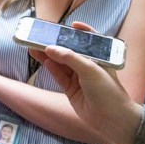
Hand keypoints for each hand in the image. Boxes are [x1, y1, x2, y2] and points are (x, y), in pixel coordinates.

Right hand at [34, 22, 141, 143]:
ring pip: (60, 62)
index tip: (71, 24)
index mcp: (99, 58)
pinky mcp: (70, 88)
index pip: (91, 41)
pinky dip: (50, 67)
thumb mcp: (91, 70)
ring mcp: (78, 77)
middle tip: (41, 36)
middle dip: (56, 44)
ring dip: (48, 55)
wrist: (111, 119)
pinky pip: (58, 74)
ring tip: (33, 45)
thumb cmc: (108, 91)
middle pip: (70, 51)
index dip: (81, 32)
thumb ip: (70, 58)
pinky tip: (42, 58)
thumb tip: (50, 48)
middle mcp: (88, 66)